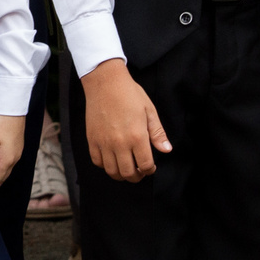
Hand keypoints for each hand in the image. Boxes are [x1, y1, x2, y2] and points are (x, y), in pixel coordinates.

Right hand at [81, 58, 169, 182]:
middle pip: (128, 173)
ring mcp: (104, 142)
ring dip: (121, 174)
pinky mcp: (92, 140)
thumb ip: (158, 133)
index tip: (150, 167)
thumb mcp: (149, 111)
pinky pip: (97, 161)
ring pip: (112, 171)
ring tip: (126, 168)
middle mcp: (120, 143)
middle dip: (136, 176)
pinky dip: (105, 165)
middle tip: (139, 171)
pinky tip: (112, 159)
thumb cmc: (130, 94)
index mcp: (137, 136)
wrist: (105, 82)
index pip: (145, 165)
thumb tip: (167, 150)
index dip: (149, 170)